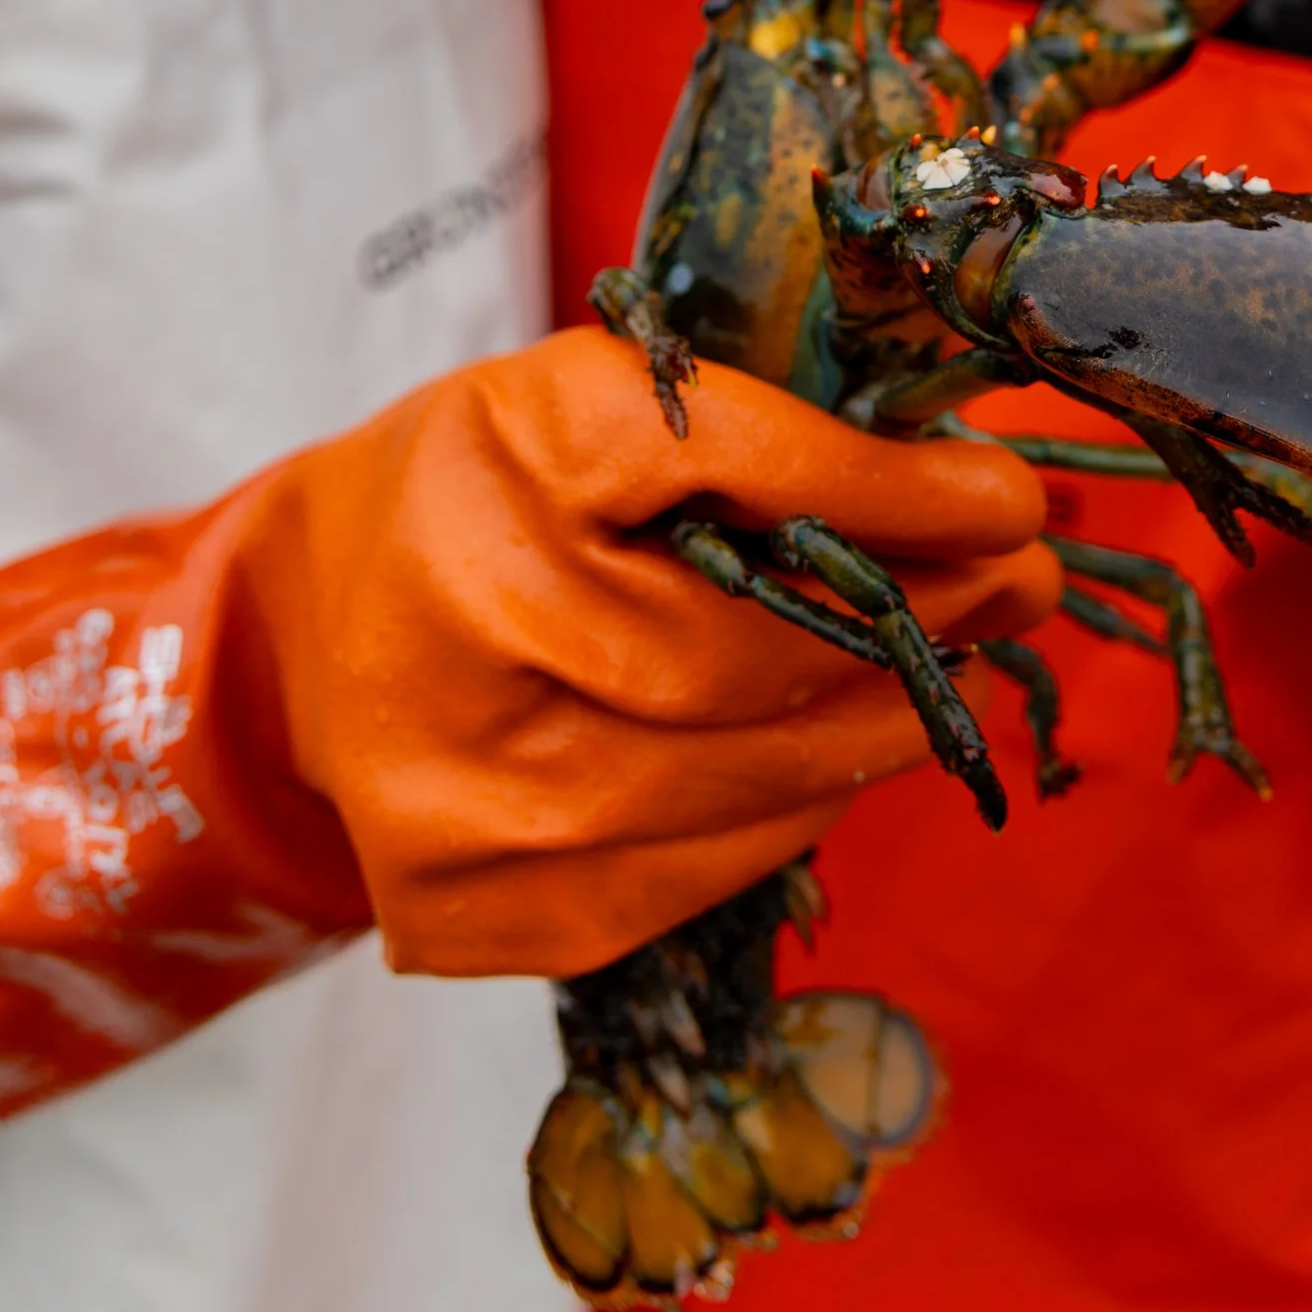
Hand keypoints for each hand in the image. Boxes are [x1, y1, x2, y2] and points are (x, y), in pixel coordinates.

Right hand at [0, 330, 1056, 1106]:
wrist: (291, 650)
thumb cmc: (471, 496)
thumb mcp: (579, 401)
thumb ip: (749, 425)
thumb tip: (972, 482)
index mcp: (497, 456)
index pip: (735, 469)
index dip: (895, 490)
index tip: (1012, 493)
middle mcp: (467, 627)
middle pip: (754, 651)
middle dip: (920, 616)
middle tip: (1020, 582)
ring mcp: (469, 795)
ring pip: (749, 778)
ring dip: (886, 722)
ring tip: (962, 662)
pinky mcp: (486, 910)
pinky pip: (706, 868)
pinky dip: (798, 808)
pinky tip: (846, 749)